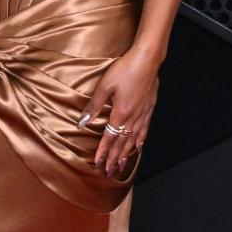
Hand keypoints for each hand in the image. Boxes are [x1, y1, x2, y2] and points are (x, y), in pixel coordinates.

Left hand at [79, 48, 158, 176]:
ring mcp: (143, 113)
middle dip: (114, 158)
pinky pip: (145, 129)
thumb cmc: (124, 69)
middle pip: (122, 143)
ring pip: (134, 139)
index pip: (109, 138)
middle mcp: (133, 117)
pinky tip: (139, 146)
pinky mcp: (150, 107)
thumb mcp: (104, 86)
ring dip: (127, 153)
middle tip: (109, 172)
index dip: (103, 152)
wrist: (147, 59)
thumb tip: (82, 123)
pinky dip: (140, 139)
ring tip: (122, 165)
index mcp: (120, 113)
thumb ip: (93, 106)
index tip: (98, 164)